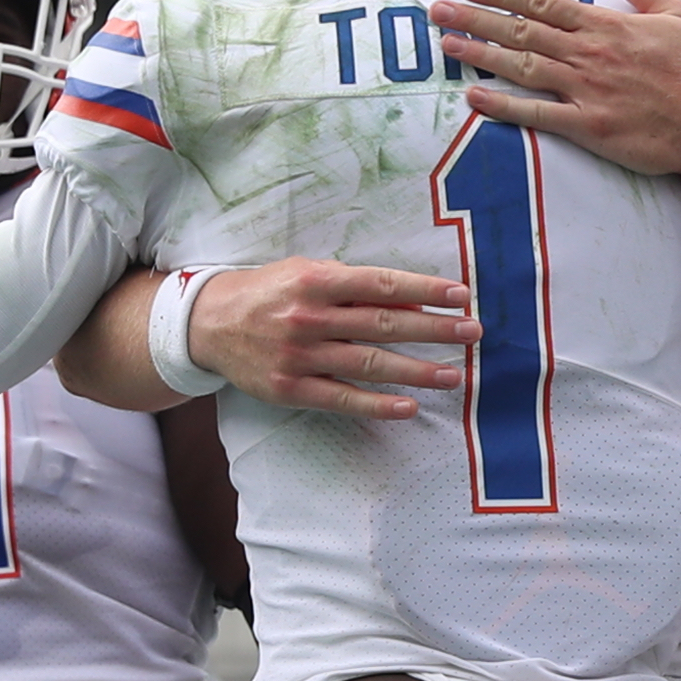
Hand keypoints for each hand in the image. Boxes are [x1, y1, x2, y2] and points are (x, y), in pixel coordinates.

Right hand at [181, 257, 474, 417]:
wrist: (208, 323)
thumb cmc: (269, 292)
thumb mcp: (307, 274)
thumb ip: (355, 286)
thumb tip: (409, 302)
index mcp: (315, 280)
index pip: (381, 284)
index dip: (424, 289)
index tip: (461, 294)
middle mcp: (308, 317)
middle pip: (383, 324)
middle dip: (434, 329)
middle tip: (473, 332)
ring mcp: (299, 356)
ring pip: (369, 363)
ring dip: (417, 370)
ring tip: (454, 374)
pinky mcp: (290, 389)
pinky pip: (342, 399)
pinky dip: (377, 404)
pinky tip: (408, 407)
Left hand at [441, 0, 680, 174]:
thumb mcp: (671, 11)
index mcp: (606, 25)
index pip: (544, 3)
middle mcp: (589, 53)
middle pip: (523, 30)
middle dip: (476, 19)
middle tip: (438, 11)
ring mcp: (586, 89)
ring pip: (523, 66)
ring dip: (481, 55)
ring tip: (448, 46)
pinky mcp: (588, 126)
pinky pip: (538, 114)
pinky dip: (504, 106)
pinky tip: (475, 97)